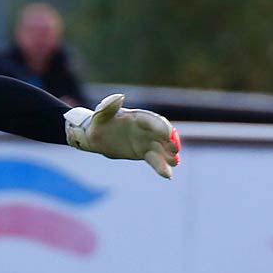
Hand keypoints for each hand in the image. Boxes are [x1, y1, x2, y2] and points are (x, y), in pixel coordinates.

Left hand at [64, 93, 179, 178]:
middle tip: (175, 149)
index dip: (160, 126)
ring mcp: (147, 141)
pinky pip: (155, 160)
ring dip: (169, 155)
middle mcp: (146, 128)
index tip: (167, 134)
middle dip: (170, 140)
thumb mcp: (100, 115)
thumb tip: (120, 96)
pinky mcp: (145, 152)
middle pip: (162, 134)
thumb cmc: (98, 123)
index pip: (151, 120)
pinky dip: (162, 167)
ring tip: (174, 162)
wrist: (97, 136)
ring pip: (161, 149)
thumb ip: (108, 106)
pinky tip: (168, 175)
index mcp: (137, 117)